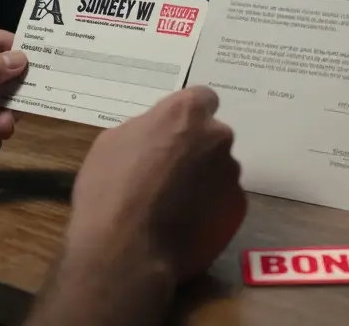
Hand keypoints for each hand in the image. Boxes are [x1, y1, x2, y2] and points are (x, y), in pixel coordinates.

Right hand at [65, 87, 245, 282]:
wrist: (127, 250)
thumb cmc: (110, 189)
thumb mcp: (112, 143)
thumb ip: (146, 130)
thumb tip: (157, 136)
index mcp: (185, 113)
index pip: (202, 99)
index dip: (187, 117)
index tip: (173, 133)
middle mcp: (216, 137)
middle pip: (212, 136)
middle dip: (196, 150)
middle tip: (168, 173)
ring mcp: (231, 174)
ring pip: (219, 170)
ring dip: (203, 181)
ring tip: (174, 206)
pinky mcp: (238, 209)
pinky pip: (223, 201)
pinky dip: (209, 209)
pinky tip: (185, 225)